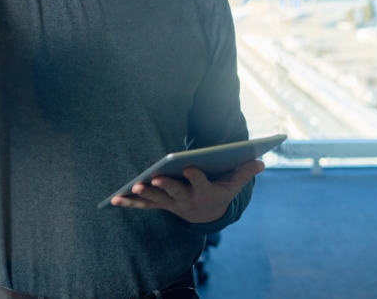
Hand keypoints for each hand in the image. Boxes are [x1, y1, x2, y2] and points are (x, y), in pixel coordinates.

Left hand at [110, 159, 264, 224]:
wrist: (208, 215)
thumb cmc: (221, 191)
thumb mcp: (234, 184)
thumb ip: (244, 172)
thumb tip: (261, 162)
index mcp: (205, 192)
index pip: (200, 183)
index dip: (195, 176)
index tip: (189, 167)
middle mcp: (187, 200)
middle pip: (175, 193)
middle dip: (164, 186)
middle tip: (153, 179)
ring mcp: (172, 204)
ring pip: (157, 200)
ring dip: (144, 195)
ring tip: (133, 188)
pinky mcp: (161, 205)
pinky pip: (144, 206)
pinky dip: (130, 203)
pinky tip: (115, 199)